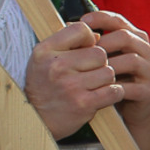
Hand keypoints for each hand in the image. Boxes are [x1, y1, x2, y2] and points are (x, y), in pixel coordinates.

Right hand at [25, 18, 123, 139]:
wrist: (36, 119)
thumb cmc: (44, 85)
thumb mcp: (44, 58)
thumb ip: (67, 42)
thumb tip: (97, 34)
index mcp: (45, 50)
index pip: (81, 29)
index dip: (90, 38)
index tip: (86, 50)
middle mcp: (57, 66)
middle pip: (100, 53)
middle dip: (100, 63)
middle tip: (91, 72)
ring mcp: (71, 86)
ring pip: (109, 72)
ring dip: (106, 79)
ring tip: (95, 85)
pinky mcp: (83, 104)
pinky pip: (114, 91)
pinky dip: (113, 93)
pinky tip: (104, 95)